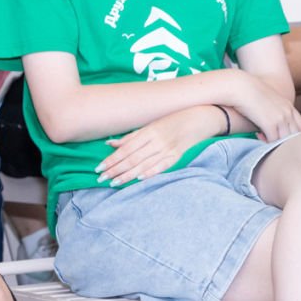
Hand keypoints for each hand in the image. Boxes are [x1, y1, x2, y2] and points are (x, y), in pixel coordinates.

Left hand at [98, 107, 218, 185]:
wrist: (201, 117)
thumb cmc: (173, 120)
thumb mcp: (151, 125)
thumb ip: (131, 136)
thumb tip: (110, 144)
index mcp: (149, 131)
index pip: (126, 148)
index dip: (112, 159)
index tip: (99, 168)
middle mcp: (158, 140)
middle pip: (132, 158)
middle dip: (115, 169)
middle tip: (101, 179)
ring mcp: (169, 148)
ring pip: (144, 164)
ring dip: (127, 175)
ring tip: (113, 183)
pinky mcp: (178, 155)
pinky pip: (162, 166)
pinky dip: (150, 172)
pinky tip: (138, 179)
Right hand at [230, 71, 300, 141]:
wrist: (242, 88)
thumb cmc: (251, 94)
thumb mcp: (269, 101)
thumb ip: (275, 111)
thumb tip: (272, 125)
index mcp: (289, 107)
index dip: (294, 136)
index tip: (282, 138)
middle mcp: (288, 113)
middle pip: (295, 135)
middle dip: (285, 141)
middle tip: (271, 140)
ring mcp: (281, 118)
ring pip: (285, 139)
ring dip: (275, 143)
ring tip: (263, 138)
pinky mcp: (270, 124)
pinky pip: (273, 141)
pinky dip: (266, 142)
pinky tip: (257, 135)